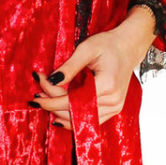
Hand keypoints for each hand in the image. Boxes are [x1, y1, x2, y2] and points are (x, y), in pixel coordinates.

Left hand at [29, 18, 149, 129]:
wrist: (129, 47)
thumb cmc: (108, 44)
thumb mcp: (86, 50)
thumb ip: (68, 68)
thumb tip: (50, 81)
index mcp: (107, 85)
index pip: (72, 100)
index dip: (51, 96)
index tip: (37, 87)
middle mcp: (113, 101)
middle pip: (74, 111)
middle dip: (52, 104)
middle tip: (36, 95)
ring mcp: (115, 107)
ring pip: (81, 119)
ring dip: (60, 113)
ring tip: (44, 103)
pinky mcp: (114, 109)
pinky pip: (90, 120)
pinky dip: (73, 119)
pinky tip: (57, 116)